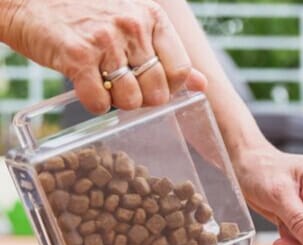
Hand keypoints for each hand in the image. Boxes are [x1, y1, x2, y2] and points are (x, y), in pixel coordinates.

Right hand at [0, 0, 205, 113]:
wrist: (28, 1)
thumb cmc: (83, 15)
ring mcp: (105, 41)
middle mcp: (132, 26)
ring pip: (131, 99)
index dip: (169, 88)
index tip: (153, 87)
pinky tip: (86, 89)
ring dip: (118, 103)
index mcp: (152, 17)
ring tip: (104, 85)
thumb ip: (166, 53)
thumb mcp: (132, 24)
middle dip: (143, 99)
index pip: (180, 69)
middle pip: (158, 89)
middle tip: (124, 89)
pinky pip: (99, 102)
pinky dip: (94, 105)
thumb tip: (202, 84)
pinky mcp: (77, 57)